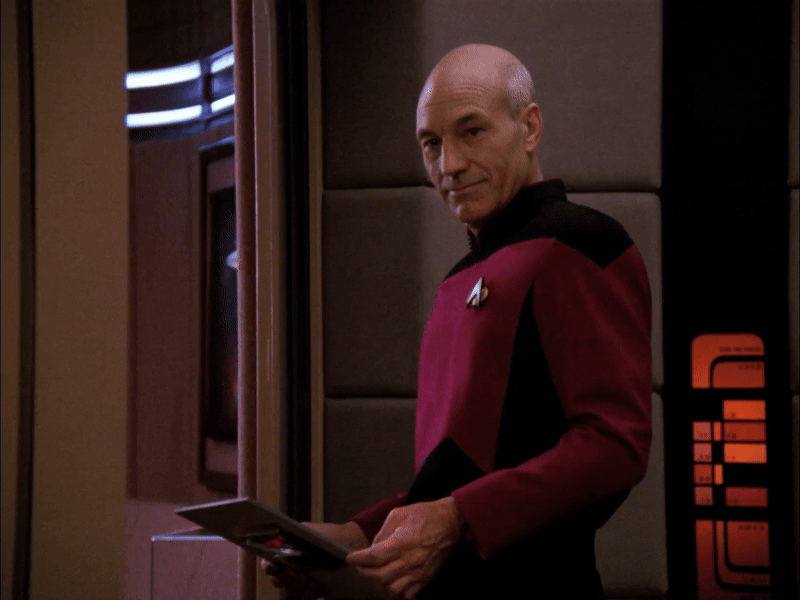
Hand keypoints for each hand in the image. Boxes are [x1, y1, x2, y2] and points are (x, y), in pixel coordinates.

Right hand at [260, 521, 368, 598]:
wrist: (351, 544)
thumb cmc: (328, 535)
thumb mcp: (310, 531)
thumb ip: (293, 535)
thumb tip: (276, 537)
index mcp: (286, 552)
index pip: (269, 562)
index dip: (268, 566)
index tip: (273, 567)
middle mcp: (291, 568)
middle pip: (277, 580)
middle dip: (283, 578)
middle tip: (293, 573)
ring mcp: (302, 580)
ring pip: (290, 590)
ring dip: (297, 586)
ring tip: (308, 580)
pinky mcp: (314, 590)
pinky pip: (305, 597)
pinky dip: (308, 594)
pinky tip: (315, 587)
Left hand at [346, 497, 463, 598]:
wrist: (451, 522)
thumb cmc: (423, 515)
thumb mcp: (398, 514)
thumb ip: (382, 532)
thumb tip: (372, 548)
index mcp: (402, 542)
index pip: (374, 557)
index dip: (359, 560)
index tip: (350, 558)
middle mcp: (410, 560)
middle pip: (380, 576)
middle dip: (365, 573)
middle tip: (359, 567)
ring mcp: (419, 572)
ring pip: (392, 589)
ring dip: (379, 584)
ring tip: (374, 574)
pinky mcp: (426, 578)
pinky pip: (407, 594)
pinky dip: (395, 591)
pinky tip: (390, 582)